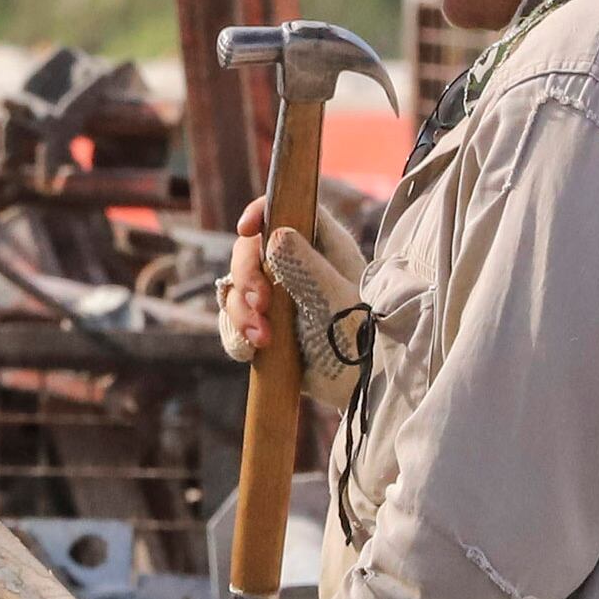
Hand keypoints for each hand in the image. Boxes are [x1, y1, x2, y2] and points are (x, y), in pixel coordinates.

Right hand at [217, 197, 369, 406]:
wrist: (364, 389)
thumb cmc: (365, 339)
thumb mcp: (336, 301)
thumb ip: (307, 268)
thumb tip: (274, 234)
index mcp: (322, 245)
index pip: (286, 209)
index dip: (261, 211)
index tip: (246, 229)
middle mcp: (296, 265)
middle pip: (250, 249)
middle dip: (247, 276)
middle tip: (260, 305)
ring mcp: (278, 296)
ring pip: (236, 287)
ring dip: (240, 313)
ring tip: (263, 340)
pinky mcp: (265, 326)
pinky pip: (233, 321)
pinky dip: (237, 334)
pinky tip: (254, 350)